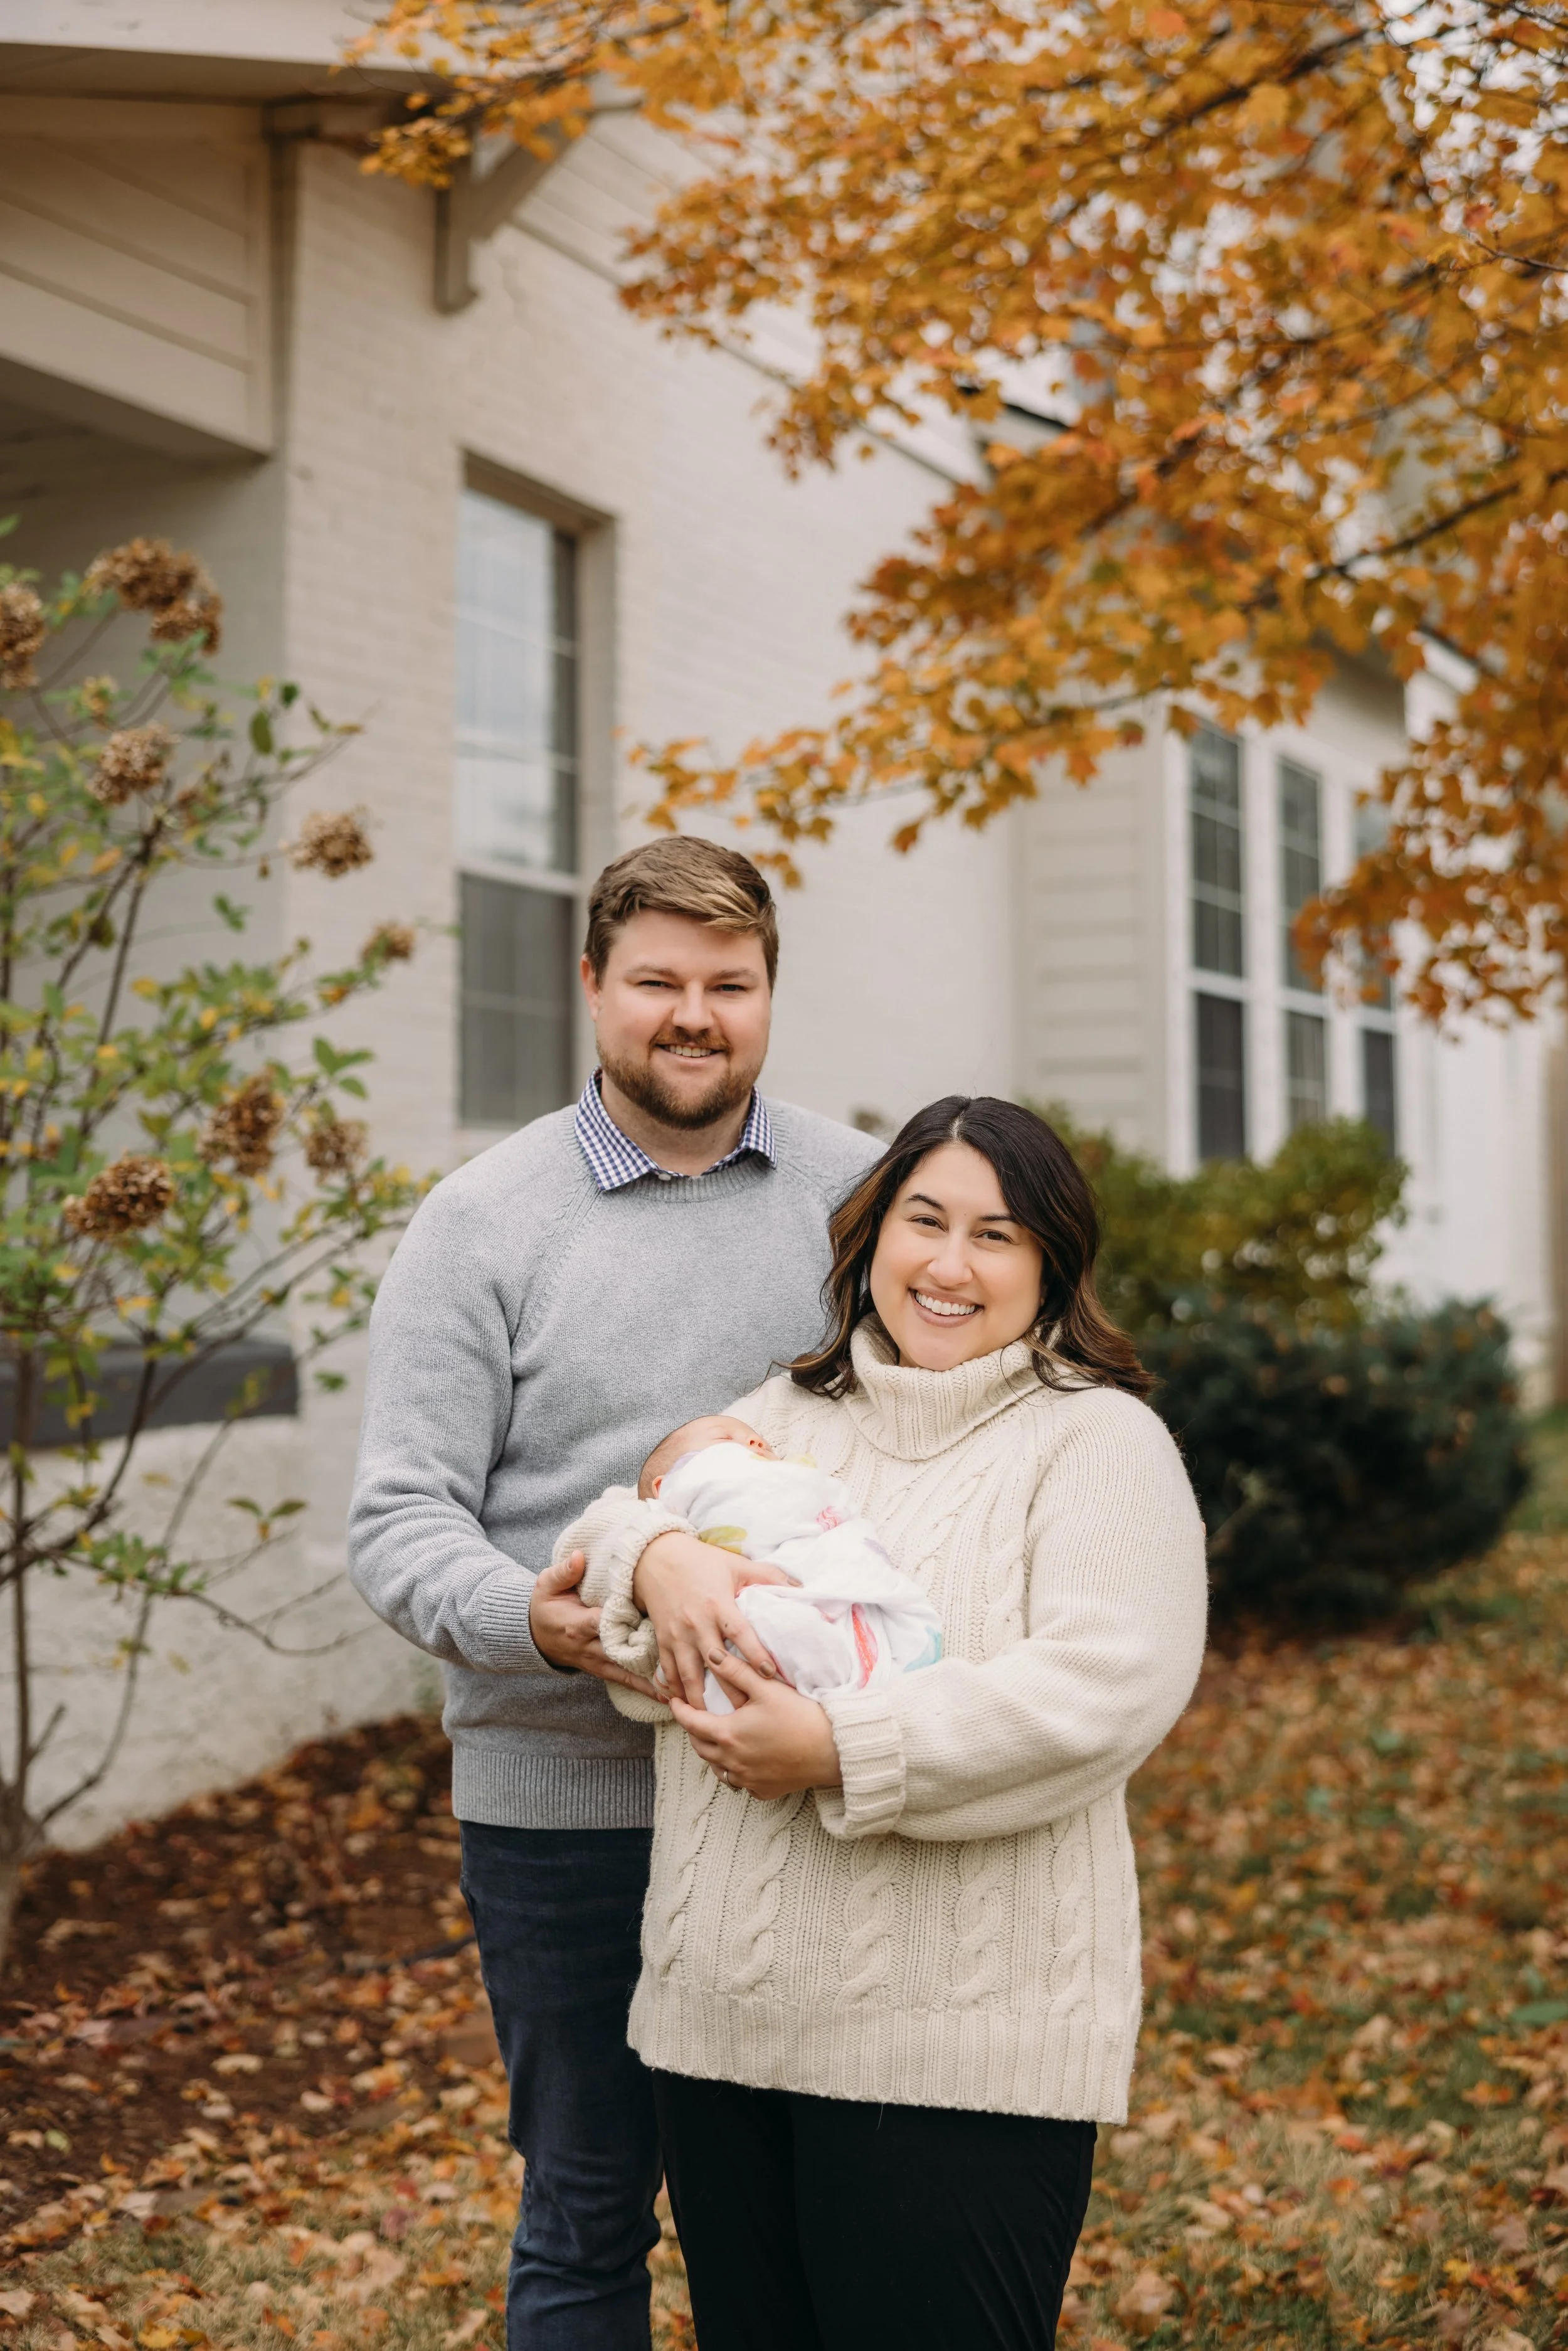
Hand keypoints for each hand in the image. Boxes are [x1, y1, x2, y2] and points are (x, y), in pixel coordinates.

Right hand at [529, 1552, 666, 1700]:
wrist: (537, 1634)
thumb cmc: (546, 1605)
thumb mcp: (546, 1584)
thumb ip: (564, 1572)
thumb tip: (580, 1557)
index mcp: (576, 1624)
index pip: (601, 1624)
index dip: (622, 1622)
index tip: (644, 1619)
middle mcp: (589, 1646)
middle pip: (621, 1652)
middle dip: (646, 1655)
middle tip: (675, 1657)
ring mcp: (597, 1661)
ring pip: (627, 1672)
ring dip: (650, 1679)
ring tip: (677, 1687)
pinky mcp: (604, 1670)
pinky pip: (626, 1680)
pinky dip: (645, 1688)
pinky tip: (667, 1695)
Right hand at [633, 1530, 788, 1705]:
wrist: (655, 1558)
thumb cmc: (701, 1561)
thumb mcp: (736, 1564)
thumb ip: (767, 1576)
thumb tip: (800, 1588)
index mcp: (718, 1604)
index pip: (739, 1632)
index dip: (755, 1653)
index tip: (769, 1673)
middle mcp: (697, 1623)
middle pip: (715, 1663)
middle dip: (730, 1689)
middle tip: (746, 1712)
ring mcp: (677, 1634)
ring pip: (688, 1675)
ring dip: (699, 1699)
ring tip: (711, 1721)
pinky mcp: (662, 1640)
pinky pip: (667, 1670)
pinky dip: (674, 1690)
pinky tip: (682, 1706)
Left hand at [669, 1654, 842, 1799]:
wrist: (831, 1750)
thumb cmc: (799, 1716)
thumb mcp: (765, 1687)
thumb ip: (735, 1670)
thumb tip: (711, 1654)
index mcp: (728, 1734)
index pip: (692, 1723)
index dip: (680, 1711)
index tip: (675, 1701)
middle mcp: (732, 1762)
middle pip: (700, 1748)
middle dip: (693, 1732)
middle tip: (694, 1719)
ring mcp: (747, 1780)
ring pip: (717, 1769)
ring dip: (712, 1754)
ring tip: (715, 1740)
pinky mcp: (763, 1791)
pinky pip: (740, 1783)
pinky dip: (735, 1771)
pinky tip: (742, 1761)